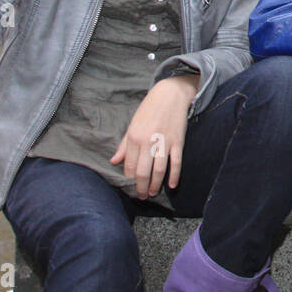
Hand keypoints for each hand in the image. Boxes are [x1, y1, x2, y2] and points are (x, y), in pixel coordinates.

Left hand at [111, 74, 196, 198]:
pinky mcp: (177, 142)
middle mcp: (147, 142)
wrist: (170, 94)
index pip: (129, 166)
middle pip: (143, 172)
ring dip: (155, 185)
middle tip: (141, 196)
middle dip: (141, 187)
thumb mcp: (132, 125)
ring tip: (152, 193)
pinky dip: (174, 176)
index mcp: (134, 137)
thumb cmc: (149, 109)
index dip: (130, 179)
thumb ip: (124, 145)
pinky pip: (176, 163)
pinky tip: (171, 185)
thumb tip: (114, 161)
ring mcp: (164, 142)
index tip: (131, 187)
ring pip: (159, 170)